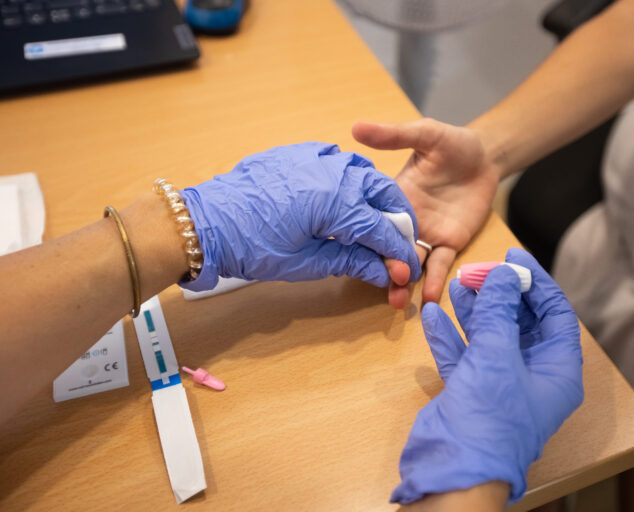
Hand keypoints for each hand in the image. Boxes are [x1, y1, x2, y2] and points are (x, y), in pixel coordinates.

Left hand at [179, 142, 420, 290]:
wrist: (206, 222)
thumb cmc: (250, 245)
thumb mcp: (305, 262)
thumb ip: (350, 262)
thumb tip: (383, 273)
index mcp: (335, 201)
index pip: (380, 229)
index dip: (397, 253)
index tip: (405, 270)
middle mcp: (332, 171)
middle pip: (382, 193)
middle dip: (397, 219)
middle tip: (399, 243)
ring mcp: (315, 157)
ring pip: (364, 173)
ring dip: (377, 196)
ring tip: (378, 221)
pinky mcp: (299, 154)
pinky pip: (338, 160)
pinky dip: (351, 178)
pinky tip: (348, 196)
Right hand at [353, 119, 500, 307]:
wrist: (487, 158)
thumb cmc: (454, 144)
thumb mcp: (425, 134)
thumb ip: (394, 135)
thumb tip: (357, 126)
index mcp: (393, 196)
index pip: (373, 217)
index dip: (364, 233)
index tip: (351, 249)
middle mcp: (405, 220)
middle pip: (388, 246)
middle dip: (382, 265)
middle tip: (378, 282)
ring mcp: (426, 234)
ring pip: (409, 262)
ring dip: (401, 282)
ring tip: (396, 301)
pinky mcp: (449, 243)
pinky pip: (440, 265)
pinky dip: (434, 281)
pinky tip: (428, 298)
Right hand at [392, 249, 583, 503]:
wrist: (456, 468)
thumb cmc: (489, 414)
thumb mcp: (498, 353)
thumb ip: (499, 310)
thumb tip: (502, 275)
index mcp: (556, 369)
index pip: (554, 314)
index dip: (536, 282)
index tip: (513, 257)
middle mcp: (532, 375)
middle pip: (521, 322)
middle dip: (499, 294)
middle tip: (478, 270)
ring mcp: (500, 384)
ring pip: (490, 337)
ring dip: (474, 311)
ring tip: (457, 284)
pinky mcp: (471, 392)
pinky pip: (464, 356)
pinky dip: (450, 336)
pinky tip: (433, 315)